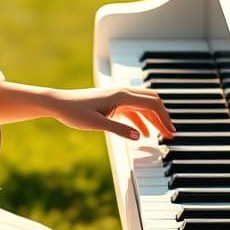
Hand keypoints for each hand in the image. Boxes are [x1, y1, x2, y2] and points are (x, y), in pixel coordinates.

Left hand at [44, 87, 175, 142]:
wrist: (58, 103)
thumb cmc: (74, 112)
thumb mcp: (96, 124)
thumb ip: (118, 129)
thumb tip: (139, 135)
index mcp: (121, 96)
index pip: (151, 104)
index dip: (163, 118)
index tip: (171, 132)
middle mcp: (122, 93)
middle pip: (151, 102)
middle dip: (162, 117)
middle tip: (171, 134)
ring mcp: (117, 98)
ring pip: (143, 106)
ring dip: (153, 119)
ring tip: (161, 135)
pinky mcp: (112, 103)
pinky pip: (132, 110)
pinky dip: (141, 120)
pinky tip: (143, 133)